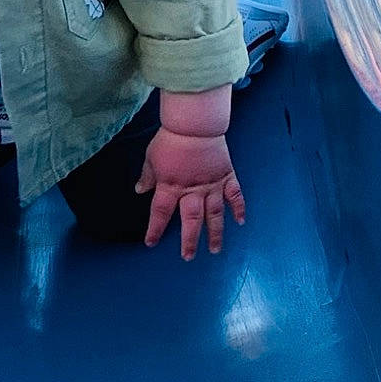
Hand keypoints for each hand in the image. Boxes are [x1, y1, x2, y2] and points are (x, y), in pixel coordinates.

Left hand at [135, 127, 244, 258]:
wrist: (195, 125)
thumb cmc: (171, 139)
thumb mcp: (151, 157)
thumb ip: (148, 176)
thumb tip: (140, 190)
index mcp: (171, 187)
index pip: (160, 213)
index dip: (155, 229)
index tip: (151, 243)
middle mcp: (192, 191)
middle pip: (191, 221)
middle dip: (189, 241)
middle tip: (188, 257)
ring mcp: (212, 185)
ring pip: (214, 214)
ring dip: (215, 233)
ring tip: (215, 250)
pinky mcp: (226, 176)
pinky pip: (235, 196)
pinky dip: (239, 209)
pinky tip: (241, 222)